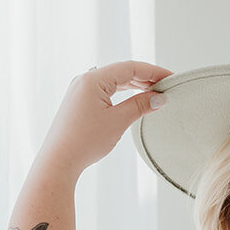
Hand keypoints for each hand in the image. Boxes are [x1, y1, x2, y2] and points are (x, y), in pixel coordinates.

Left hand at [34, 61, 172, 179]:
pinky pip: (104, 90)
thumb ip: (140, 105)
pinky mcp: (78, 101)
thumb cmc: (84, 141)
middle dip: (145, 78)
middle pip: (121, 72)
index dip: (154, 71)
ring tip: (153, 92)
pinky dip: (121, 92)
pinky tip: (133, 98)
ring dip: (134, 85)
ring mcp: (79, 90)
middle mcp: (84, 80)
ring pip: (113, 80)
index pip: (130, 67)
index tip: (171, 77)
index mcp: (93, 79)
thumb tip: (159, 97)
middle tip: (166, 86)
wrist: (58, 161)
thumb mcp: (118, 121)